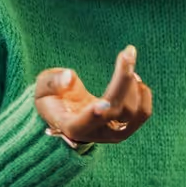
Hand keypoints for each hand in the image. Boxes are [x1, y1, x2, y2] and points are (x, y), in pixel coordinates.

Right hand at [34, 46, 152, 145]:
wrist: (64, 112)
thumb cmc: (51, 97)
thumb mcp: (42, 87)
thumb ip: (52, 82)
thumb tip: (69, 77)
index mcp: (71, 126)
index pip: (84, 124)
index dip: (94, 114)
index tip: (102, 103)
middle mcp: (95, 134)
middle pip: (117, 110)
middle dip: (123, 79)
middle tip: (127, 52)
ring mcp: (113, 134)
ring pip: (134, 111)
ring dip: (134, 84)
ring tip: (126, 62)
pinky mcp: (126, 128)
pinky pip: (143, 112)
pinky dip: (143, 92)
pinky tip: (132, 77)